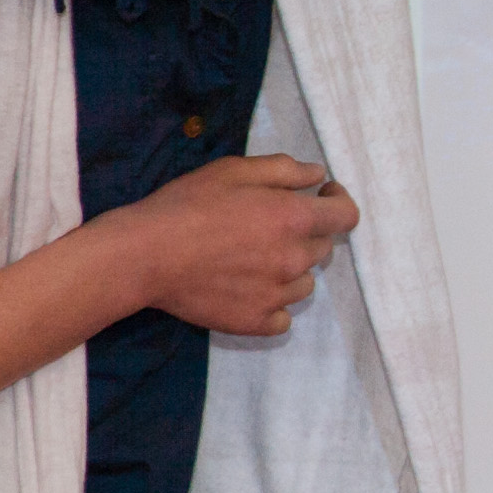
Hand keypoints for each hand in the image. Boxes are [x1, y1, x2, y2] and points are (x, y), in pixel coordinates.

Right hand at [106, 154, 358, 336]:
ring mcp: (277, 295)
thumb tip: (318, 175)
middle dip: (305, 233)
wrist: (145, 255)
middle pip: (322, 247)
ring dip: (290, 269)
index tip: (321, 196)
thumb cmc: (188, 205)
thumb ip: (284, 170)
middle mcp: (294, 260)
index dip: (337, 202)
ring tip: (253, 259)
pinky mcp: (256, 322)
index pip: (346, 216)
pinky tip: (249, 290)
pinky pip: (283, 317)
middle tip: (268, 225)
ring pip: (304, 283)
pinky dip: (274, 304)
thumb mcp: (235, 170)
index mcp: (293, 219)